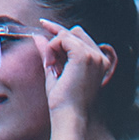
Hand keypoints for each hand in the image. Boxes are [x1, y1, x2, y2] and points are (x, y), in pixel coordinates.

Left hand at [34, 19, 116, 134]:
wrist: (68, 116)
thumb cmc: (63, 101)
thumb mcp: (55, 72)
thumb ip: (49, 53)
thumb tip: (37, 36)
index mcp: (99, 61)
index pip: (79, 37)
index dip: (60, 30)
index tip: (43, 23)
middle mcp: (101, 57)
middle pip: (75, 31)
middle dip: (58, 40)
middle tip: (50, 61)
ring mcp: (94, 55)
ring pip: (68, 34)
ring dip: (54, 47)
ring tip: (52, 66)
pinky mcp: (84, 55)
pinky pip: (63, 38)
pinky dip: (53, 47)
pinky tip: (52, 63)